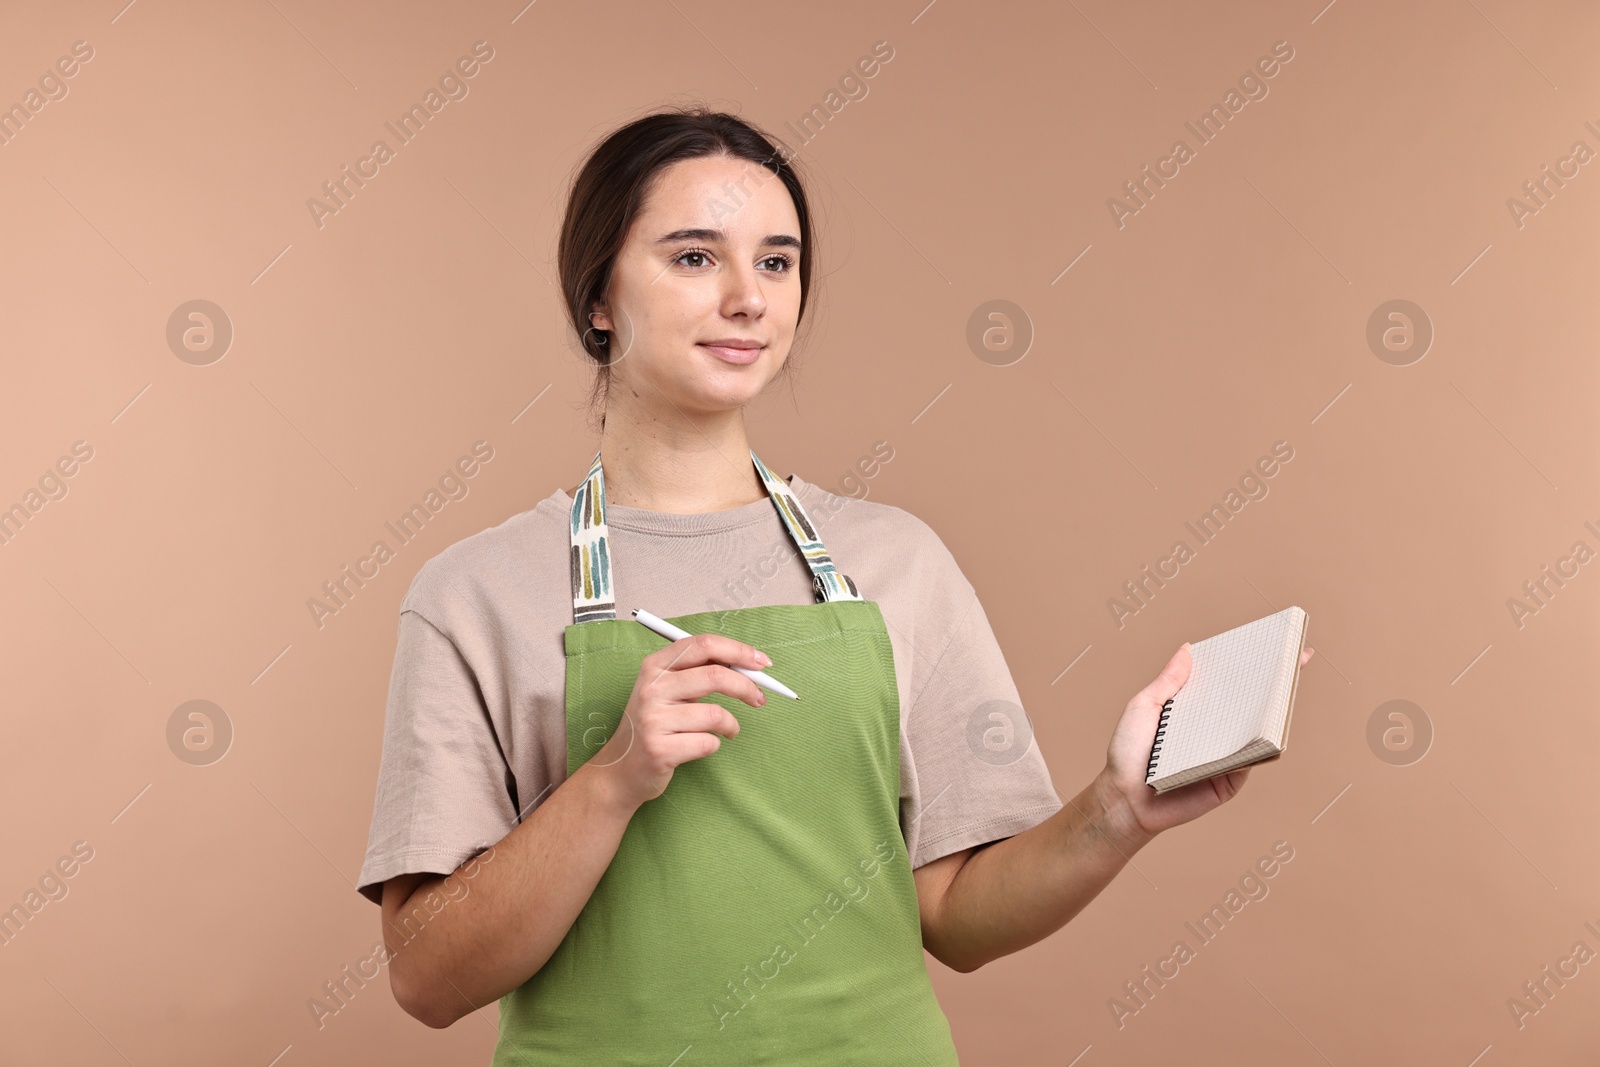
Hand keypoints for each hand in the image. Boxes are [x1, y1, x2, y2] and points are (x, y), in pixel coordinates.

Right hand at [590, 631, 771, 812]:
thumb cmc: (656, 724)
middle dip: (747, 687)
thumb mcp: (668, 690)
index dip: (737, 650)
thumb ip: (700, 672)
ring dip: (731, 725)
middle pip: (715, 676)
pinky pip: (708, 742)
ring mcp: (653, 719)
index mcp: (655, 665)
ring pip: (715, 714)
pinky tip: (700, 746)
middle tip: (760, 698)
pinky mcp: (659, 749)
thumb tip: (749, 666)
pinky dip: (714, 745)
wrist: (621, 769)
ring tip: (728, 730)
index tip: (762, 662)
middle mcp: (651, 688)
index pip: (702, 644)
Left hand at [1096, 642, 1316, 848]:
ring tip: (1285, 685)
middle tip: (1292, 656)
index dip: (1245, 664)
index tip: (1269, 641)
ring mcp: (1225, 755)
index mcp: (1194, 710)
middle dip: (1273, 681)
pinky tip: (1268, 724)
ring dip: (1273, 710)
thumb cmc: (1127, 754)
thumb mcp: (1143, 707)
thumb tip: (1188, 649)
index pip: (1225, 683)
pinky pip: (1250, 759)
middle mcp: (1214, 730)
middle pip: (1249, 703)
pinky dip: (1260, 744)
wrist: (1124, 800)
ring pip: (1256, 731)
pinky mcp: (1230, 779)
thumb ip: (1167, 682)